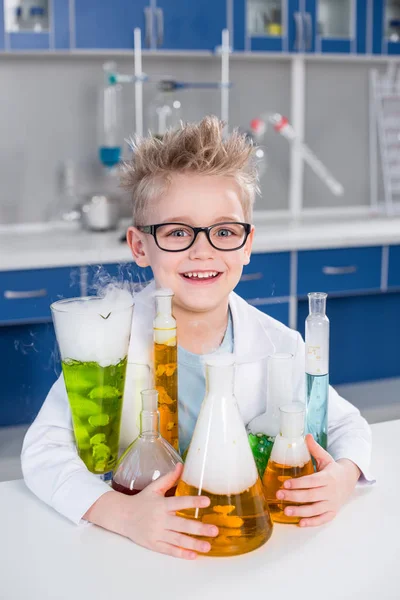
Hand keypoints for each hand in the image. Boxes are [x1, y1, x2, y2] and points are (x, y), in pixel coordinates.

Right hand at [85, 463, 217, 559]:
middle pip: (182, 525)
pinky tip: (193, 556)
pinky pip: (169, 550)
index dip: (193, 502)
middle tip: (215, 530)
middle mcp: (160, 520)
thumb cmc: (141, 500)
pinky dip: (181, 553)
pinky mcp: (153, 544)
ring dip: (194, 544)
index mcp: (161, 504)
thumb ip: (169, 478)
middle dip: (199, 528)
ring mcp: (156, 533)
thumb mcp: (154, 488)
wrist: (122, 516)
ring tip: (208, 546)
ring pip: (178, 540)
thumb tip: (181, 465)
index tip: (207, 501)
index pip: (180, 502)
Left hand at [275, 434, 360, 526]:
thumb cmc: (333, 469)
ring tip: (286, 511)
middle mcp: (330, 491)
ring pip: (315, 509)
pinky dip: (312, 522)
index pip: (311, 481)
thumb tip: (306, 435)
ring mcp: (332, 503)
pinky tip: (300, 523)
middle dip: (294, 496)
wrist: (349, 481)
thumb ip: (315, 448)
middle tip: (279, 495)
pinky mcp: (332, 512)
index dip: (298, 483)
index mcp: (328, 477)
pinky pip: (322, 519)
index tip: (285, 483)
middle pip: (311, 496)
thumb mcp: (325, 457)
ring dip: (300, 511)